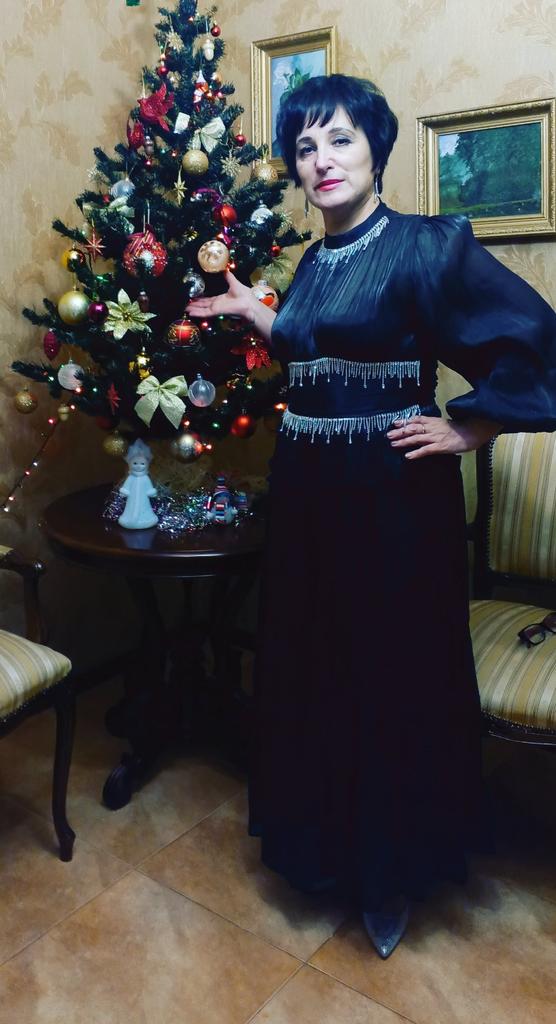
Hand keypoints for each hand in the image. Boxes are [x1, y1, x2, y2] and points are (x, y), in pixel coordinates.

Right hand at [185, 270, 254, 321]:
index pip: (208, 300)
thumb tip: (225, 268)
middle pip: (203, 305)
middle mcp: (217, 305)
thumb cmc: (245, 295)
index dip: (200, 299)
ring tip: (184, 308)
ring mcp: (216, 309)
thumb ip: (228, 276)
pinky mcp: (217, 312)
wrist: (249, 304)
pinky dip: (197, 313)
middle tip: (185, 304)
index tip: (193, 297)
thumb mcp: (234, 283)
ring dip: (193, 309)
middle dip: (194, 305)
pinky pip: (205, 313)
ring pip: (202, 310)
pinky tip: (190, 313)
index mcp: (221, 299)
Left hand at [386, 415, 500, 459]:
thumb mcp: (444, 424)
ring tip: (393, 444)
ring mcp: (436, 437)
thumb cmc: (459, 429)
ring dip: (404, 441)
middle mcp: (432, 427)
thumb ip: (433, 425)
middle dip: (400, 431)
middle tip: (388, 435)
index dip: (405, 421)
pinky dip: (416, 452)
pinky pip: (426, 450)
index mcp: (434, 421)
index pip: (417, 419)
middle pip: (413, 428)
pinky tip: (408, 456)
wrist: (473, 432)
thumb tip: (421, 428)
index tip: (395, 423)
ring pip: (417, 438)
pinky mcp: (440, 446)